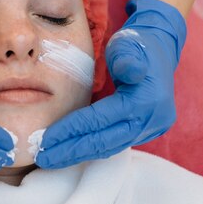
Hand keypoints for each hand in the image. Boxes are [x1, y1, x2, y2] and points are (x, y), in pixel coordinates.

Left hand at [35, 0, 186, 168]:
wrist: (160, 50)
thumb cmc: (137, 44)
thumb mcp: (130, 44)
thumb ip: (127, 57)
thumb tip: (129, 70)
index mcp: (145, 100)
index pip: (100, 120)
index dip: (71, 130)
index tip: (45, 139)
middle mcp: (150, 120)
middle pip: (103, 142)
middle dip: (71, 151)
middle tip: (42, 157)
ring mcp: (150, 129)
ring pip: (109, 148)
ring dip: (79, 155)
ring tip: (51, 158)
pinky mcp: (144, 132)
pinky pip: (114, 144)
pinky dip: (91, 149)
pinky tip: (71, 152)